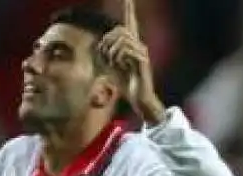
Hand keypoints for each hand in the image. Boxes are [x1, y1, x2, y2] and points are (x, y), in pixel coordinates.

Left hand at [98, 0, 164, 123]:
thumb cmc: (126, 84)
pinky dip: (116, 57)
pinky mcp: (142, 60)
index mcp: (131, 44)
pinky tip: (119, 66)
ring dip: (110, 50)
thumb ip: (104, 53)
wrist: (140, 99)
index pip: (130, 21)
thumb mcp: (110, 66)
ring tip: (111, 62)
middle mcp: (138, 45)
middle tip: (104, 56)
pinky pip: (124, 49)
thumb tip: (100, 44)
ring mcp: (141, 52)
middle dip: (107, 41)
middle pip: (119, 30)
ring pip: (121, 38)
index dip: (129, 8)